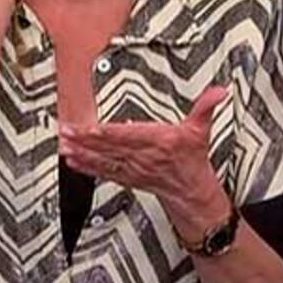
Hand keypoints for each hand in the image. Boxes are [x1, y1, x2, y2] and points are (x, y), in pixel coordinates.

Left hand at [59, 87, 232, 237]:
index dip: (109, 133)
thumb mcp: (201, 131)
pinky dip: (85, 167)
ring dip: (80, 152)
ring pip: (102, 159)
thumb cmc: (192, 159)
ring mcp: (131, 168)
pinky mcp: (124, 176)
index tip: (91, 128)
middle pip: (109, 147)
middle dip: (85, 140)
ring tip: (63, 145)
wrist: (190, 191)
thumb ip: (206, 108)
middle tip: (65, 131)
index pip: (129, 135)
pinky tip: (71, 161)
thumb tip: (219, 91)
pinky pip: (102, 171)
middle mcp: (141, 156)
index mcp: (158, 142)